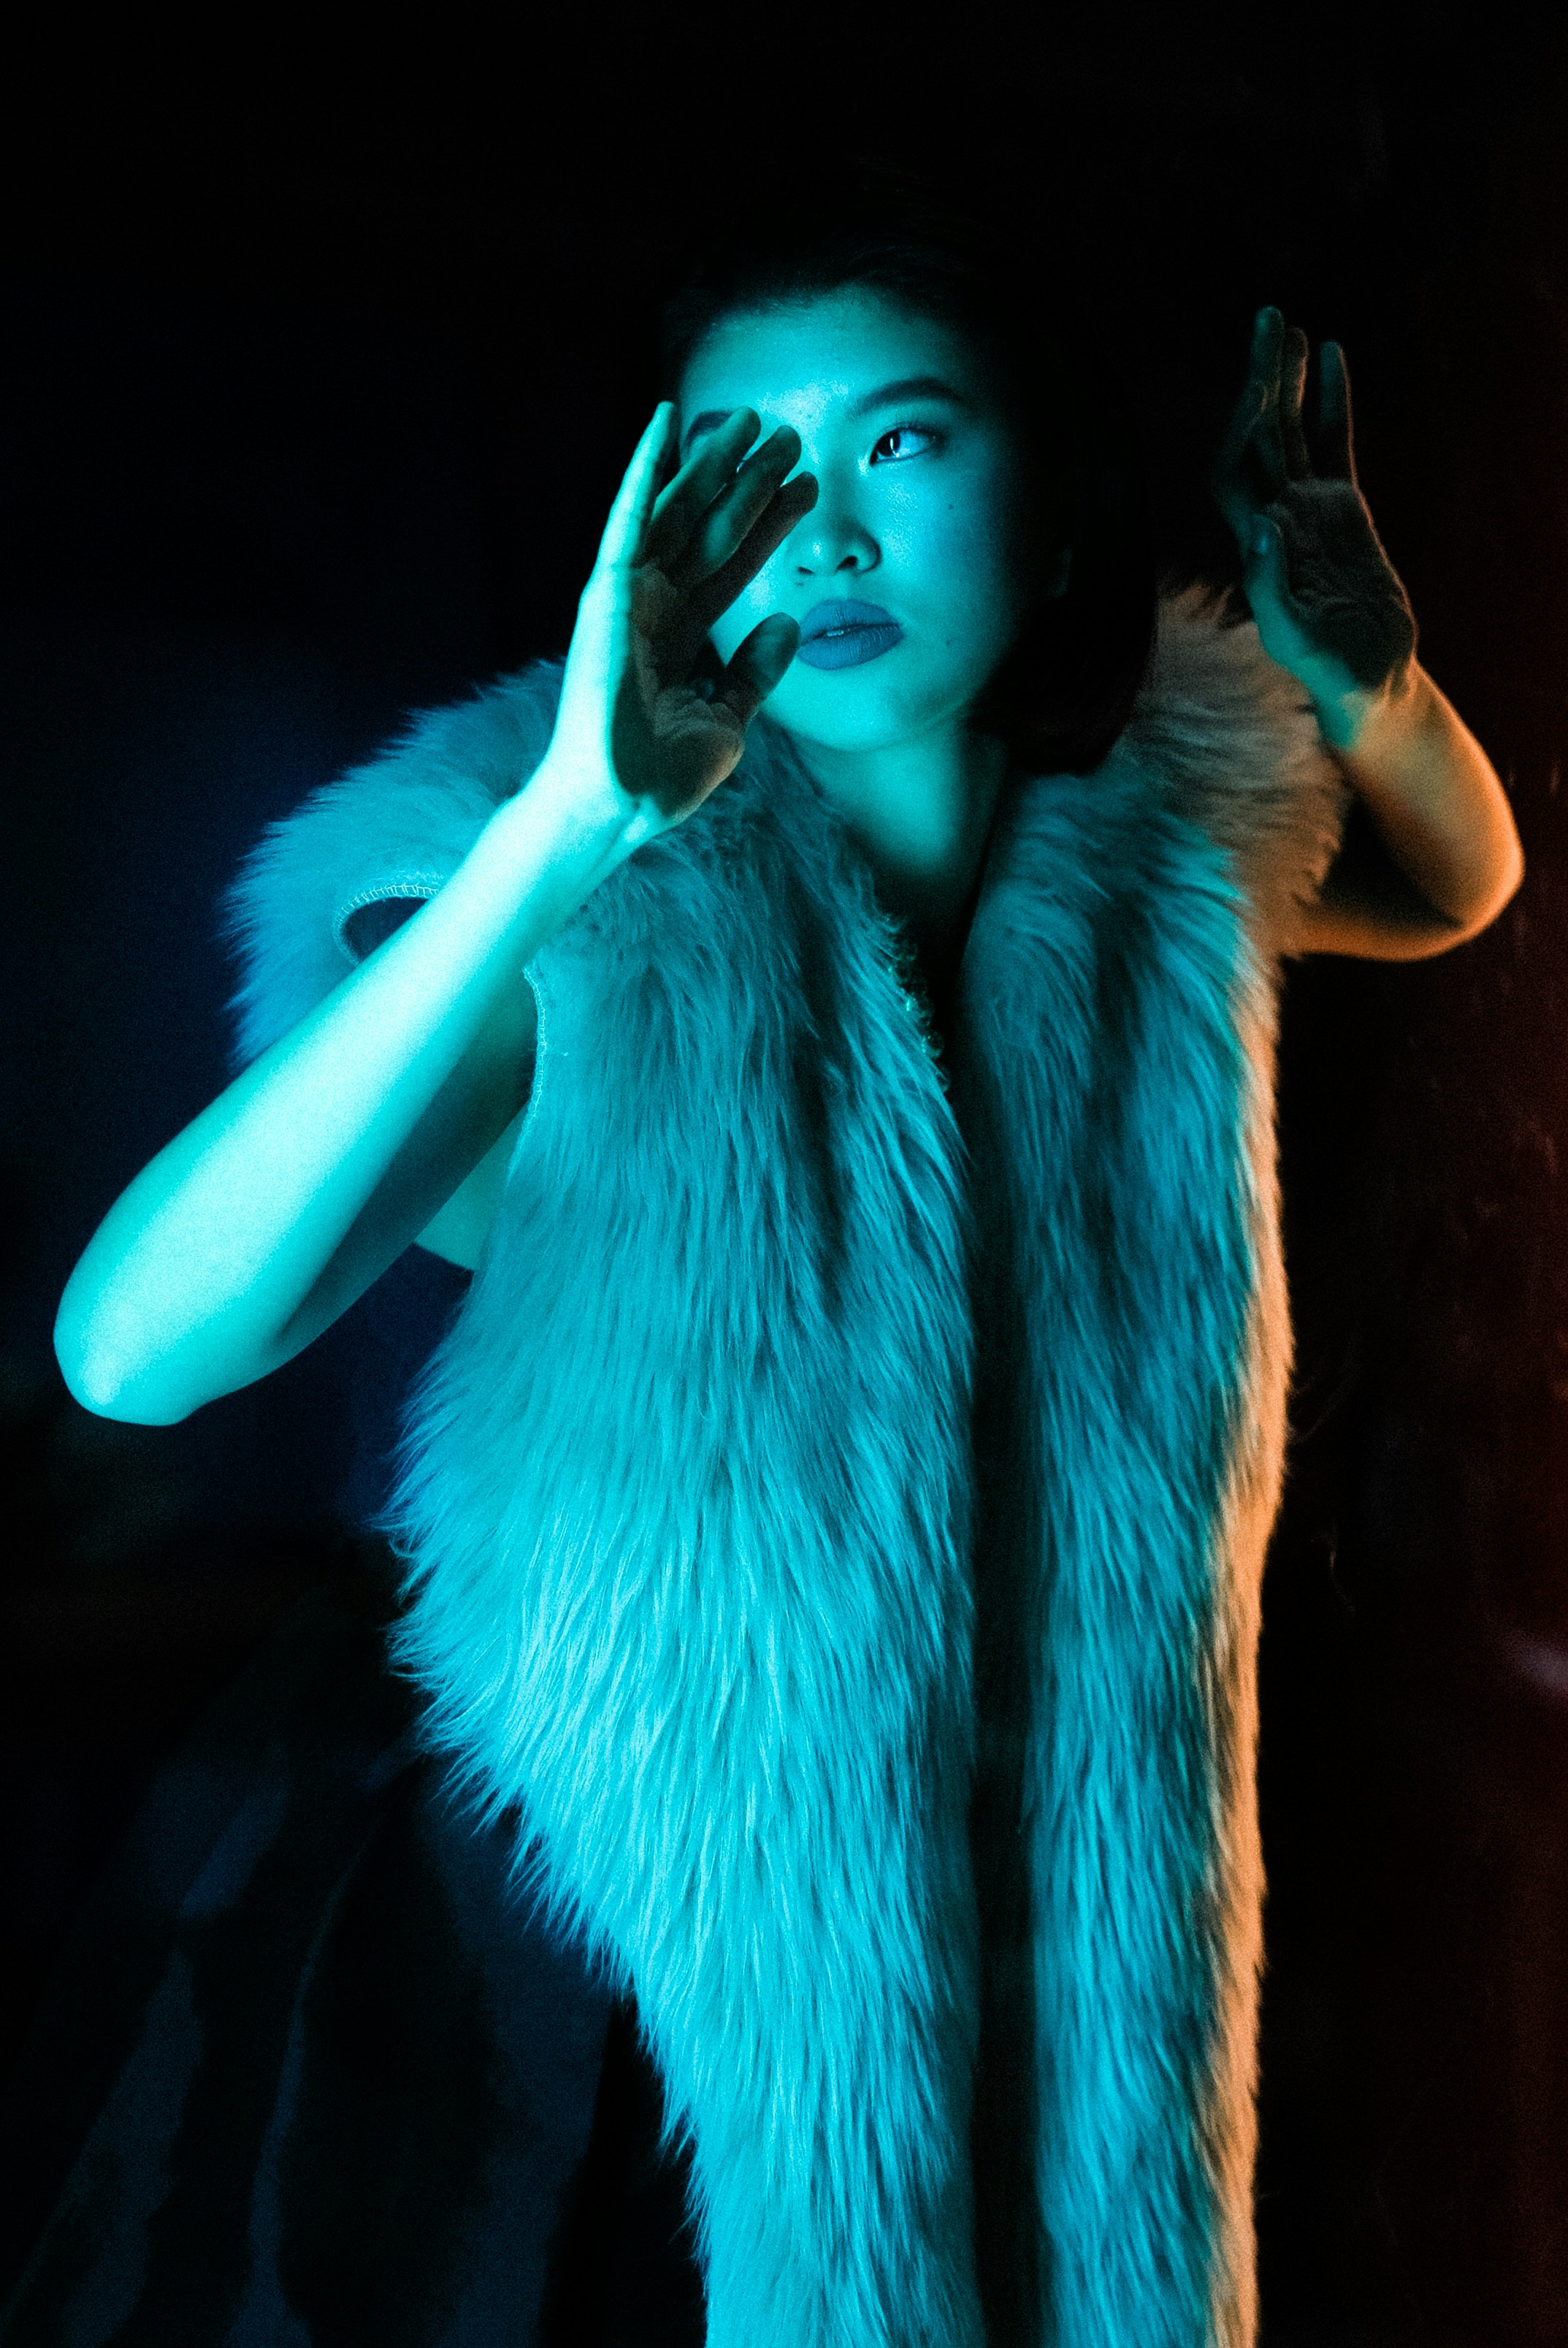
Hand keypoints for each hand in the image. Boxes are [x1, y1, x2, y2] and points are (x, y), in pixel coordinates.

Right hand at [548, 402, 817, 841]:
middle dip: (751, 483)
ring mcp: (630, 595)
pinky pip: (630, 518)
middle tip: (790, 437)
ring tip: (753, 419)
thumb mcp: (730, 719)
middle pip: (713, 528)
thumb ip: (756, 671)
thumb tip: (788, 623)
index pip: (735, 565)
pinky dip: (647, 469)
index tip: (808, 487)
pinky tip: (667, 423)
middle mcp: (656, 606)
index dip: (771, 525)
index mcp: (682, 636)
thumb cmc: (663, 775)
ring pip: (680, 512)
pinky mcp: (608, 591)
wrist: (619, 803)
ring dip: (713, 462)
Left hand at [1210, 307, 1417, 738]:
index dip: (1239, 426)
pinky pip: (1333, 440)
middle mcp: (1275, 516)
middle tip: (1266, 318)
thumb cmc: (1326, 670)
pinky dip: (1331, 400)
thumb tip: (1261, 530)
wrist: (1365, 678)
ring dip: (1287, 379)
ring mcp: (1308, 508)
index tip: (1254, 384)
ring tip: (1288, 326)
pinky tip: (1333, 357)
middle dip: (1260, 378)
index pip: (1234, 469)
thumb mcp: (1295, 637)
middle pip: (1258, 434)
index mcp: (1258, 543)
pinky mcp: (1342, 508)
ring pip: (1290, 430)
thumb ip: (1274, 588)